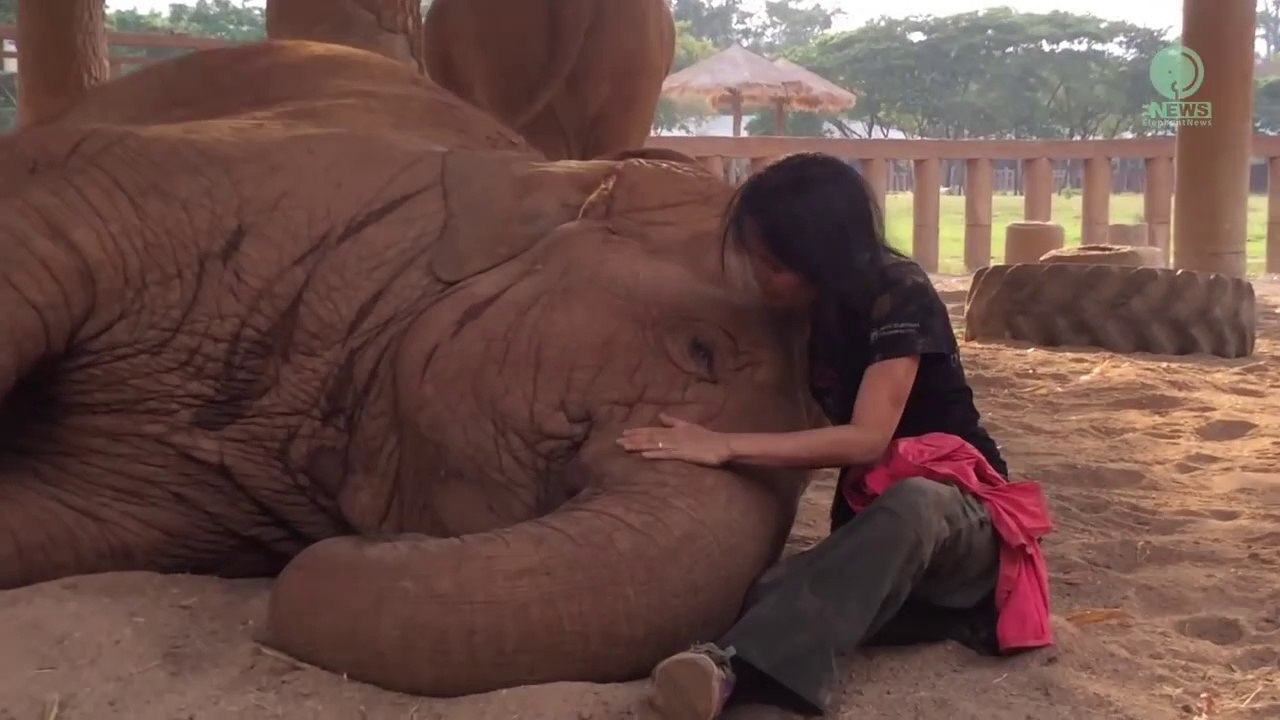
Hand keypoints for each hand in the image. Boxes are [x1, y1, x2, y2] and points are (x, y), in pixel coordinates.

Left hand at [616, 413, 732, 466]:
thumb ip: (673, 421)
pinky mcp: (683, 455)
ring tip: (625, 446)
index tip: (624, 432)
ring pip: (654, 444)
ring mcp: (677, 445)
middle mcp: (672, 436)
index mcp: (673, 430)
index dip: (637, 431)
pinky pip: (666, 454)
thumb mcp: (688, 426)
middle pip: (649, 436)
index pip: (651, 430)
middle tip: (617, 440)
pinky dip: (654, 454)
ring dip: (639, 445)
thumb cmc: (706, 437)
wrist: (721, 444)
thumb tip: (661, 415)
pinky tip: (643, 455)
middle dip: (633, 438)